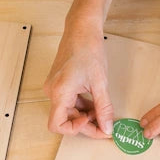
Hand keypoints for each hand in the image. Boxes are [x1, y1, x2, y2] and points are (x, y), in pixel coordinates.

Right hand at [44, 23, 113, 137]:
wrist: (81, 29)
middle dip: (86, 124)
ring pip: (68, 111)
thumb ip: (103, 108)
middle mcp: (52, 92)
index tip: (94, 125)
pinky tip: (95, 102)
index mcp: (59, 92)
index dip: (76, 130)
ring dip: (85, 115)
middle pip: (65, 120)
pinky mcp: (58, 84)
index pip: (57, 125)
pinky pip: (68, 102)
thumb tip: (107, 128)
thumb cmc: (88, 49)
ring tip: (102, 111)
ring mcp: (54, 88)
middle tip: (105, 125)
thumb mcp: (100, 82)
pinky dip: (82, 106)